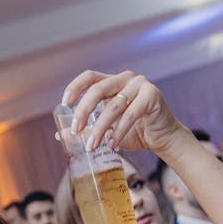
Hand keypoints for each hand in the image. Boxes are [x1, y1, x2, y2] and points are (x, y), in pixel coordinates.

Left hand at [63, 70, 186, 156]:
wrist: (162, 139)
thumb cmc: (134, 132)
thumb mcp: (105, 131)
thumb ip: (86, 129)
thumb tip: (60, 134)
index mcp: (112, 82)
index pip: (89, 77)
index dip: (75, 87)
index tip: (65, 104)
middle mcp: (125, 78)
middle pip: (98, 89)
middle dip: (83, 111)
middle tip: (75, 131)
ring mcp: (140, 84)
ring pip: (113, 105)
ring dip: (100, 128)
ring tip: (93, 146)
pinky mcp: (152, 95)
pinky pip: (130, 114)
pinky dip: (118, 132)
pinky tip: (112, 145)